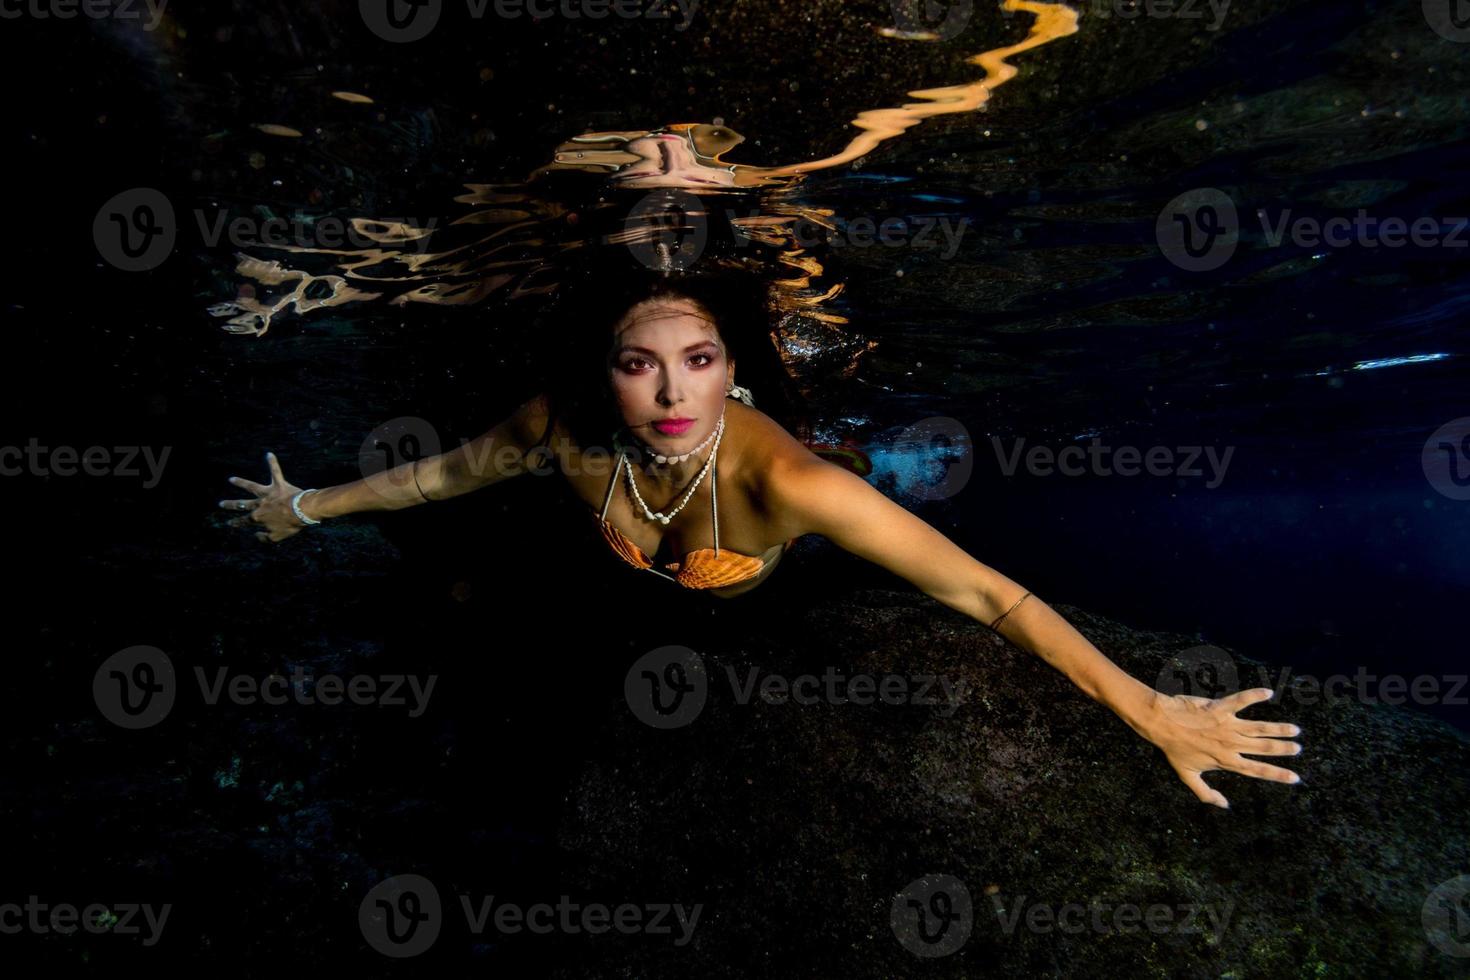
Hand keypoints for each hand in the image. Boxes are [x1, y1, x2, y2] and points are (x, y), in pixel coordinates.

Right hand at [218, 452, 312, 542]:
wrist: (302, 511)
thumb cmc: (291, 524)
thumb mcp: (277, 537)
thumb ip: (265, 538)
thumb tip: (256, 535)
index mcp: (259, 518)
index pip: (243, 521)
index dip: (236, 523)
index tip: (229, 523)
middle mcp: (260, 504)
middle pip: (242, 504)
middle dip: (231, 505)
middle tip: (221, 504)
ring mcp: (268, 493)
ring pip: (251, 487)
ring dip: (241, 482)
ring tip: (231, 479)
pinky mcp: (279, 484)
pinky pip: (275, 472)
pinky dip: (272, 463)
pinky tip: (269, 454)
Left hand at [1138, 687, 1301, 808]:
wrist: (1160, 724)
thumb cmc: (1173, 749)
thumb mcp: (1187, 776)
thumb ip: (1206, 793)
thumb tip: (1224, 805)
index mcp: (1225, 761)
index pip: (1256, 770)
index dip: (1277, 774)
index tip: (1295, 778)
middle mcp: (1230, 744)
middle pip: (1263, 748)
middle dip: (1283, 749)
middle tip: (1298, 748)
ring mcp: (1226, 725)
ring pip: (1259, 727)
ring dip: (1278, 728)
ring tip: (1294, 729)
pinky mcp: (1219, 708)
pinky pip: (1240, 700)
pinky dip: (1254, 695)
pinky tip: (1268, 692)